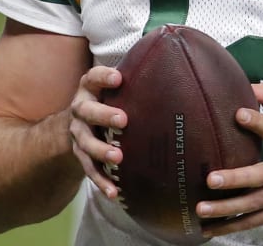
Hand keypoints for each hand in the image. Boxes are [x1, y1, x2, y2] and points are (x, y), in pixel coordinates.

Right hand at [67, 65, 125, 199]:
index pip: (93, 77)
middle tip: (123, 120)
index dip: (103, 77)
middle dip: (103, 115)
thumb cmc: (111, 100)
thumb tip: (183, 68)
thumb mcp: (119, 88)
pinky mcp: (81, 156)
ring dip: (101, 151)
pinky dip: (101, 181)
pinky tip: (115, 193)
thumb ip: (138, 81)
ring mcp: (79, 134)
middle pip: (86, 111)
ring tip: (118, 158)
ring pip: (86, 143)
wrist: (82, 123)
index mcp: (90, 88)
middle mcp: (80, 109)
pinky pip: (89, 170)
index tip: (119, 78)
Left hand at [195, 83, 262, 235]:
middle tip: (211, 179)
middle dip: (236, 179)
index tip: (239, 115)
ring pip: (255, 204)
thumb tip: (247, 86)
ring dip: (227, 208)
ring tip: (202, 208)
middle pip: (262, 176)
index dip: (258, 122)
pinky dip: (233, 226)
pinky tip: (212, 228)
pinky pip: (255, 221)